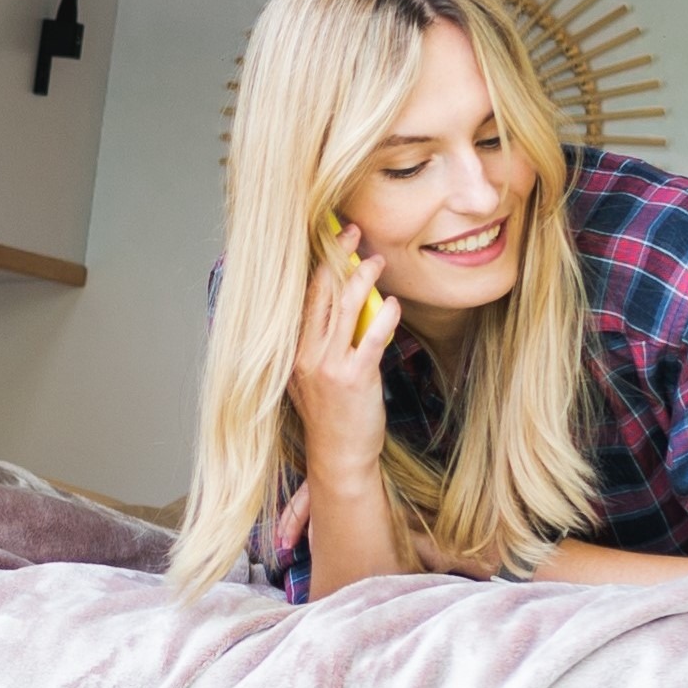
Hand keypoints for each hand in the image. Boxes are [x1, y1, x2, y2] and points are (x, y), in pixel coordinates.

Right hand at [287, 230, 394, 484]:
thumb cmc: (332, 417)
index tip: (332, 240)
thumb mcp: (313, 377)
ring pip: (344, 309)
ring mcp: (328, 365)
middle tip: (352, 232)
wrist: (338, 456)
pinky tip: (394, 304)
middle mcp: (306, 354)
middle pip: (322, 293)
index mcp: (294, 351)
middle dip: (337, 258)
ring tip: (377, 260)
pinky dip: (383, 317)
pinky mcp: (354, 378)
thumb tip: (343, 310)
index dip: (320, 264)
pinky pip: (369, 338)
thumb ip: (322, 344)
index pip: (305, 297)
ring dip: (362, 279)